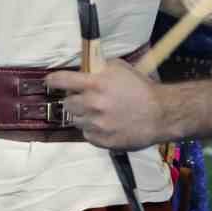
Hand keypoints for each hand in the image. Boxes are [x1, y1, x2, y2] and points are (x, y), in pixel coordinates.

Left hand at [44, 60, 164, 150]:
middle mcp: (92, 105)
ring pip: (76, 121)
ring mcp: (97, 125)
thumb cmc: (142, 88)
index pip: (62, 81)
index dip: (52, 81)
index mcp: (95, 85)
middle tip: (85, 100)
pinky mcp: (103, 141)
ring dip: (83, 116)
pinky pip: (87, 135)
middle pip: (67, 104)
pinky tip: (106, 124)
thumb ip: (99, 68)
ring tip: (99, 113)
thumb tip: (84, 68)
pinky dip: (93, 130)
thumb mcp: (120, 69)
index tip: (49, 82)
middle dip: (74, 100)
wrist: (162, 114)